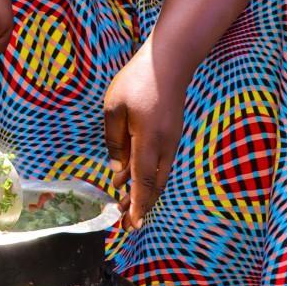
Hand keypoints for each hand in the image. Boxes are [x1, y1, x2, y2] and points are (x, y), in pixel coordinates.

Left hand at [104, 44, 187, 230]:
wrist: (170, 61)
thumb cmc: (138, 81)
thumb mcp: (114, 108)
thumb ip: (114, 142)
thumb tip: (118, 170)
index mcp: (148, 140)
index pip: (143, 181)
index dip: (136, 205)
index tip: (131, 224)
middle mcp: (165, 146)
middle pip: (154, 185)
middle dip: (139, 205)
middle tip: (124, 222)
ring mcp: (172, 141)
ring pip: (158, 176)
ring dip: (143, 191)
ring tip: (123, 202)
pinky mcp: (173, 135)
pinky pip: (160, 164)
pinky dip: (148, 176)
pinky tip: (132, 176)